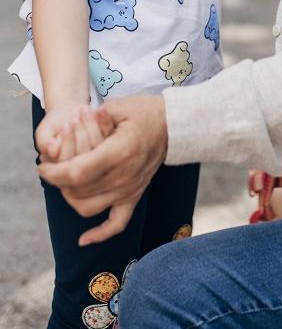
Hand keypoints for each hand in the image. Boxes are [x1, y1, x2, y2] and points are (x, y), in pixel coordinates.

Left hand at [38, 95, 167, 244]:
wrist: (174, 126)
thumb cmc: (146, 112)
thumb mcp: (121, 105)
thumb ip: (99, 114)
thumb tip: (80, 118)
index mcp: (119, 152)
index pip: (78, 171)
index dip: (55, 172)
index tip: (42, 165)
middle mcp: (124, 176)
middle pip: (79, 190)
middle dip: (58, 180)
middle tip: (50, 166)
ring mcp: (130, 189)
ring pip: (90, 208)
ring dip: (70, 198)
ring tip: (63, 183)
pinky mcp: (135, 196)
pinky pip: (118, 224)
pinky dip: (100, 234)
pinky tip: (84, 240)